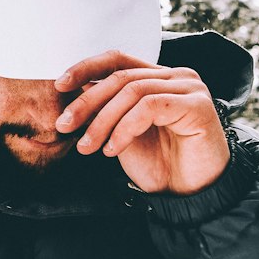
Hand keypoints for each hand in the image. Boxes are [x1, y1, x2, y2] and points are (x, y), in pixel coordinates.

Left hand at [54, 52, 229, 195]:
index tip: (60, 85)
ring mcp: (189, 87)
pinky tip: (114, 149)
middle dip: (87, 102)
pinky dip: (125, 128)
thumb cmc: (158, 165)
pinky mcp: (198, 104)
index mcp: (156, 77)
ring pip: (132, 91)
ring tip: (88, 147)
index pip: (118, 59)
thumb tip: (71, 90)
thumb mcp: (121, 132)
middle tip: (65, 124)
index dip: (86, 67)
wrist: (190, 198)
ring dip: (103, 121)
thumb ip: (105, 110)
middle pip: (121, 76)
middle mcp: (175, 76)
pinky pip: (150, 106)